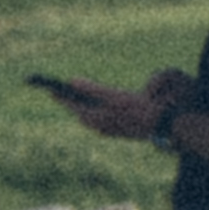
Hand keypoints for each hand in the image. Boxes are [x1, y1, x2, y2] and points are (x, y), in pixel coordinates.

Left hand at [42, 72, 156, 142]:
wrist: (158, 124)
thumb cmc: (135, 108)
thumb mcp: (110, 95)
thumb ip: (89, 87)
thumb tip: (70, 80)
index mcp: (93, 119)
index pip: (71, 105)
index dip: (60, 95)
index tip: (50, 88)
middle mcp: (97, 126)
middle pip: (79, 110)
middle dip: (72, 100)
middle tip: (62, 90)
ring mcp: (106, 129)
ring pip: (90, 115)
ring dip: (85, 104)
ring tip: (78, 96)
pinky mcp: (115, 129)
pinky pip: (99, 118)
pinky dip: (96, 109)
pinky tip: (99, 104)